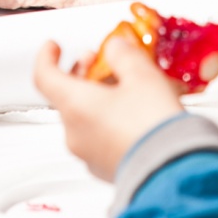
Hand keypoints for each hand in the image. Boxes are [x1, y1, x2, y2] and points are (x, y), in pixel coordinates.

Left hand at [32, 37, 190, 180]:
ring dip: (96, 97)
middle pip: (65, 96)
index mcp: (75, 105)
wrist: (173, 170)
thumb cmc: (153, 124)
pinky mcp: (105, 168)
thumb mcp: (141, 75)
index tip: (54, 47)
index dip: (47, 57)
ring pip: (83, 117)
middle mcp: (75, 132)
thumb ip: (123, 54)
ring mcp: (88, 154)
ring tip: (124, 85)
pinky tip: (132, 112)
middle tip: (97, 60)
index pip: (44, 77)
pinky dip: (108, 119)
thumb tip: (115, 47)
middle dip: (81, 74)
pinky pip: (99, 137)